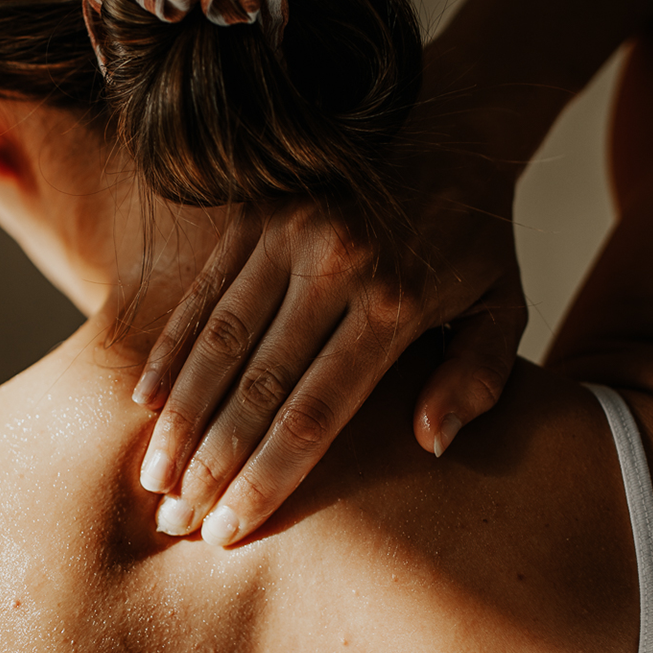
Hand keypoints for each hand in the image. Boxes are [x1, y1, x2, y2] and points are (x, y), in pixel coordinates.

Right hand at [133, 109, 527, 545]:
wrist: (451, 121)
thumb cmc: (477, 230)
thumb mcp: (505, 304)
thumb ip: (477, 377)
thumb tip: (430, 445)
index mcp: (396, 302)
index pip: (315, 413)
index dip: (266, 478)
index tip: (229, 531)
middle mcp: (335, 266)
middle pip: (256, 386)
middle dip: (211, 461)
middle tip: (174, 520)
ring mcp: (289, 230)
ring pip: (219, 340)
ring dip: (181, 413)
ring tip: (154, 475)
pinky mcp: (260, 207)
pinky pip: (205, 286)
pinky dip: (172, 345)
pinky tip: (147, 396)